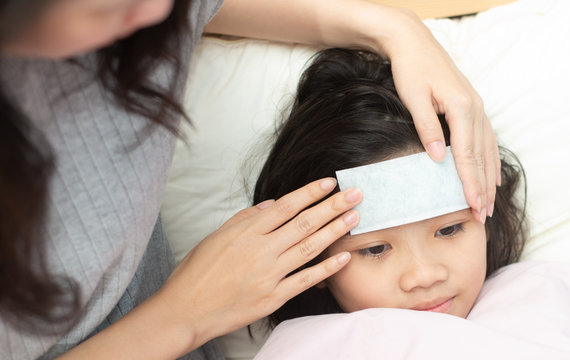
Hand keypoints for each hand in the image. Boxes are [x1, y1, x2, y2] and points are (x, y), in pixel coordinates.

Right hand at [155, 178, 360, 350]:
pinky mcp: (273, 298)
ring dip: (335, 231)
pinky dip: (326, 269)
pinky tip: (344, 257)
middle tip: (356, 194)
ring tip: (354, 217)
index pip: (286, 206)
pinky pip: (305, 280)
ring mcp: (269, 275)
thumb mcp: (215, 237)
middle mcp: (260, 250)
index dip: (310, 193)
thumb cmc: (196, 274)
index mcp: (246, 232)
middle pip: (304, 223)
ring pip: (309, 248)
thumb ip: (245, 219)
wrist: (184, 311)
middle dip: (333, 206)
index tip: (330, 182)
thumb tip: (271, 205)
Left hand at [380, 11, 499, 222]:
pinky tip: (490, 176)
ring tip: (488, 205)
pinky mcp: (473, 106)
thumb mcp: (413, 97)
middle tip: (483, 217)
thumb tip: (438, 159)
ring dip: (489, 179)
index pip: (467, 154)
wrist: (414, 41)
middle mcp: (475, 108)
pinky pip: (486, 139)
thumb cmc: (410, 68)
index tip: (473, 206)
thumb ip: (427, 128)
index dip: (470, 183)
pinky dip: (489, 160)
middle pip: (481, 157)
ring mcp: (477, 107)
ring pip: (487, 150)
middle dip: (483, 189)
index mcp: (461, 107)